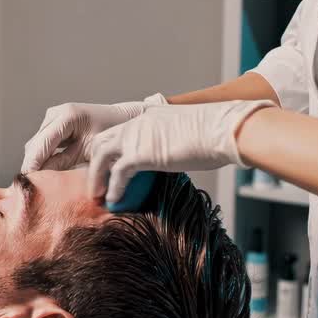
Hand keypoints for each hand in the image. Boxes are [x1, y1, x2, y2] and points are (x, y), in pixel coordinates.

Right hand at [21, 93, 168, 172]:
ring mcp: (53, 117)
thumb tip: (45, 181)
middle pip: (34, 145)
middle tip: (33, 188)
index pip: (40, 145)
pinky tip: (46, 172)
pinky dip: (43, 157)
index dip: (32, 166)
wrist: (124, 120)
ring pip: (35, 145)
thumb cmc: (113, 136)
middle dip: (32, 166)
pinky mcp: (54, 124)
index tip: (28, 185)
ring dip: (36, 162)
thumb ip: (66, 164)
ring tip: (40, 183)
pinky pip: (42, 143)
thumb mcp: (91, 153)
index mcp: (67, 117)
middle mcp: (55, 114)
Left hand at [86, 99, 277, 203]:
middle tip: (95, 182)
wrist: (223, 129)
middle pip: (102, 141)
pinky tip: (113, 201)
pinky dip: (113, 188)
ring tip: (96, 195)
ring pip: (101, 156)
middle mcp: (137, 123)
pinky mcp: (141, 153)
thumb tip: (174, 157)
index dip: (108, 150)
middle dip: (94, 162)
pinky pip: (118, 173)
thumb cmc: (215, 132)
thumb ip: (172, 141)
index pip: (117, 131)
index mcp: (147, 117)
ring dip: (96, 177)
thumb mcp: (186, 132)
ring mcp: (136, 137)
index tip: (105, 167)